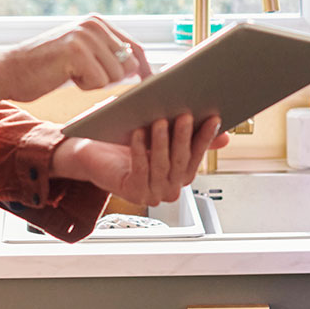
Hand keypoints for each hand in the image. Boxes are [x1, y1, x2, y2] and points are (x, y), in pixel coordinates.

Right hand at [0, 15, 149, 102]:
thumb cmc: (45, 69)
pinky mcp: (76, 51)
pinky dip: (84, 87)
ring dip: (95, 83)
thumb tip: (141, 69)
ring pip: (115, 75)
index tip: (150, 86)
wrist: (8, 71)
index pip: (135, 48)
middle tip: (82, 76)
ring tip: (70, 74)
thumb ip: (107, 55)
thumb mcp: (81, 54)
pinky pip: (99, 81)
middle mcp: (94, 24)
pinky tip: (65, 76)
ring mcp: (85, 35)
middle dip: (112, 79)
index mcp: (98, 22)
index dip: (144, 70)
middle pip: (128, 64)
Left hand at [51, 113, 227, 205]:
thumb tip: (219, 127)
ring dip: (162, 142)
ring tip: (161, 120)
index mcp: (180, 174)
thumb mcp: (159, 132)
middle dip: (184, 136)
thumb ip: (187, 131)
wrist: (90, 155)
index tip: (213, 117)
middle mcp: (170, 188)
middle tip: (186, 115)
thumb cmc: (125, 140)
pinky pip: (140, 170)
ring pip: (162, 164)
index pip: (198, 154)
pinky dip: (140, 150)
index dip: (206, 136)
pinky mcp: (133, 193)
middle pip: (181, 160)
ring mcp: (153, 193)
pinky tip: (138, 132)